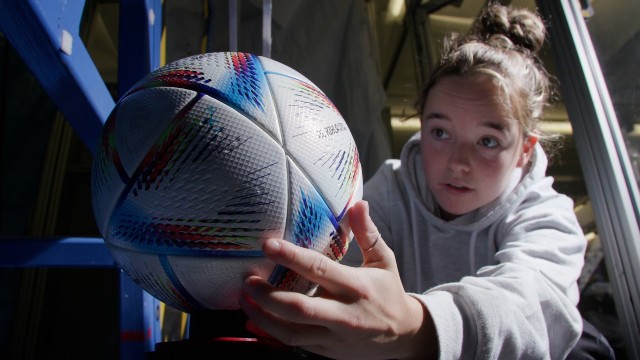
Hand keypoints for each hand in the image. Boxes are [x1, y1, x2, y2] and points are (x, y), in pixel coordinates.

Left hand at [239, 200, 435, 359]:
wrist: (404, 336)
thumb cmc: (389, 292)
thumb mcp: (384, 260)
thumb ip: (368, 233)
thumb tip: (359, 203)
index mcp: (357, 287)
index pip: (319, 270)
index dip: (292, 257)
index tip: (268, 244)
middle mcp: (344, 314)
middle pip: (299, 307)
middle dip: (267, 295)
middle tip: (247, 279)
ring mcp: (334, 336)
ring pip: (292, 332)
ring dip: (263, 316)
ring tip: (244, 299)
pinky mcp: (327, 351)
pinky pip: (294, 344)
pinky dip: (270, 334)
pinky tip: (253, 321)